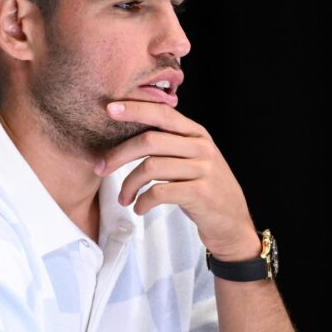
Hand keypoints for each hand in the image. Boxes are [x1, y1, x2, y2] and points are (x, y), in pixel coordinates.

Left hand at [94, 100, 260, 261]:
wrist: (231, 222)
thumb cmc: (204, 188)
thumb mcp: (192, 159)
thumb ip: (170, 144)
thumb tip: (126, 133)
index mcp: (197, 133)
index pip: (162, 113)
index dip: (135, 109)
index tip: (109, 108)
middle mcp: (201, 147)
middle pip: (150, 140)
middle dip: (118, 154)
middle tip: (100, 168)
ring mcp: (203, 169)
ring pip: (151, 167)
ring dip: (128, 184)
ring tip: (123, 198)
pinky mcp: (200, 193)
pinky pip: (160, 192)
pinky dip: (143, 201)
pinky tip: (139, 208)